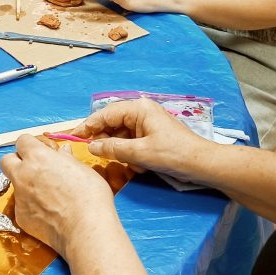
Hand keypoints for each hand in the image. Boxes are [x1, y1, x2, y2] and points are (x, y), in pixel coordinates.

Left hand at [0, 134, 118, 256]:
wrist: (85, 228)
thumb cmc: (89, 195)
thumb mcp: (82, 169)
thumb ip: (66, 159)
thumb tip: (63, 152)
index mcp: (38, 157)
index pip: (22, 141)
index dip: (30, 145)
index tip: (39, 151)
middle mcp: (23, 174)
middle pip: (6, 161)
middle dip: (16, 162)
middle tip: (33, 168)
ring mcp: (19, 197)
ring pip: (15, 185)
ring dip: (26, 186)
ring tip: (47, 195)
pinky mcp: (20, 217)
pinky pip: (22, 206)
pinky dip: (31, 207)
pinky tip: (49, 213)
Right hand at [75, 98, 210, 183]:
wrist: (202, 164)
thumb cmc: (173, 154)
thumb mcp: (140, 153)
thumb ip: (113, 148)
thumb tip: (91, 146)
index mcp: (139, 108)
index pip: (106, 113)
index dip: (88, 125)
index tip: (73, 136)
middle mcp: (141, 112)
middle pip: (112, 123)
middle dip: (105, 140)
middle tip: (92, 153)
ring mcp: (147, 124)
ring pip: (121, 135)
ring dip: (120, 151)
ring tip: (126, 163)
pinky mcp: (151, 136)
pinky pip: (132, 143)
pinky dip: (131, 155)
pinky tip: (138, 166)